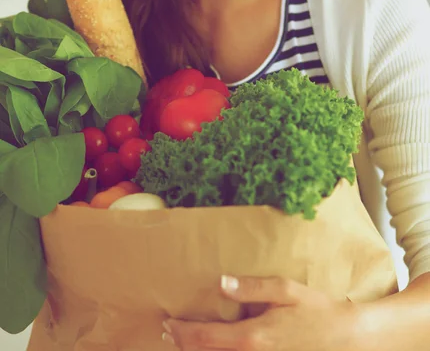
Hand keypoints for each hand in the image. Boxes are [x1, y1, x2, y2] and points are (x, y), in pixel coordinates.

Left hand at [162, 275, 358, 350]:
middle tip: (167, 333)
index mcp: (252, 336)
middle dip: (183, 344)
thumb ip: (250, 287)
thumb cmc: (315, 310)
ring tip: (182, 340)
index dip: (182, 332)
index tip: (167, 323)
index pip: (205, 337)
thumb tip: (220, 283)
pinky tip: (213, 344)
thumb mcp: (283, 290)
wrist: (343, 338)